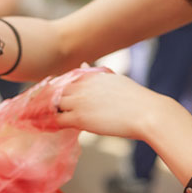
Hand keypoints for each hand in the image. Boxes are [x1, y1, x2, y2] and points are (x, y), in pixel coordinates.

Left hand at [54, 69, 169, 140]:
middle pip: (55, 91)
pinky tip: (50, 128)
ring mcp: (79, 101)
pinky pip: (57, 120)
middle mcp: (81, 86)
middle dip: (51, 100)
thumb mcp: (114, 79)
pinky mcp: (80, 118)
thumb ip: (95, 74)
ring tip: (45, 120)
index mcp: (90, 75)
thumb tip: (83, 64)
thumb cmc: (135, 99)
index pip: (64, 80)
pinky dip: (51, 124)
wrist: (147, 113)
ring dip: (49, 112)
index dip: (59, 90)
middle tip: (47, 110)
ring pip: (53, 105)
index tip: (57, 98)